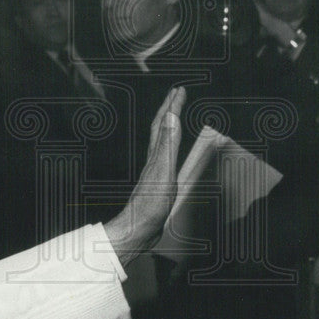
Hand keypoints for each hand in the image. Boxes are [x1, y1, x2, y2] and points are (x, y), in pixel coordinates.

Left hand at [104, 87, 184, 264]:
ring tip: (175, 115)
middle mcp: (154, 160)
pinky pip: (166, 157)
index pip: (165, 123)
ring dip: (169, 126)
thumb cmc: (150, 204)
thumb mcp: (163, 171)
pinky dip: (171, 147)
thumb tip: (171, 116)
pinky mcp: (159, 184)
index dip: (173, 105)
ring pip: (162, 141)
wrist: (138, 229)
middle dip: (169, 109)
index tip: (180, 90)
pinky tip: (172, 152)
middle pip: (160, 129)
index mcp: (156, 154)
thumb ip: (168, 144)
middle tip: (176, 94)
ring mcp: (155, 171)